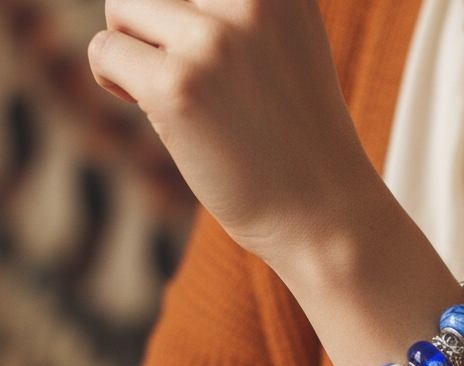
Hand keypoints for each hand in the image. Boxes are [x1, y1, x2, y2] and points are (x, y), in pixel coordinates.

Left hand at [88, 0, 378, 270]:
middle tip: (193, 77)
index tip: (209, 55)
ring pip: (124, 7)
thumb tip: (176, 8)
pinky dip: (115, 81)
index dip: (194, 12)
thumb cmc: (302, 146)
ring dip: (136, 50)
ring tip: (176, 95)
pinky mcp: (178, 88)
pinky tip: (154, 112)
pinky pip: (105, 52)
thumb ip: (244, 14)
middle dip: (160, 26)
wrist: (327, 217)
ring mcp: (214, 44)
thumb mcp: (290, 51)